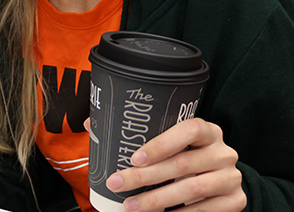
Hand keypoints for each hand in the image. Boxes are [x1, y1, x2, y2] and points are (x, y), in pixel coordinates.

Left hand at [105, 118, 245, 211]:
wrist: (219, 178)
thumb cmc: (183, 155)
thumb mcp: (166, 142)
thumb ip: (134, 133)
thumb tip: (90, 124)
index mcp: (207, 130)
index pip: (189, 130)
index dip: (161, 143)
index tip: (133, 158)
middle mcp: (223, 151)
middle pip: (182, 164)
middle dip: (145, 177)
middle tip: (116, 183)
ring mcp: (231, 177)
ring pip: (191, 190)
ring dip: (156, 200)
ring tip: (130, 206)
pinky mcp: (235, 201)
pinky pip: (204, 211)